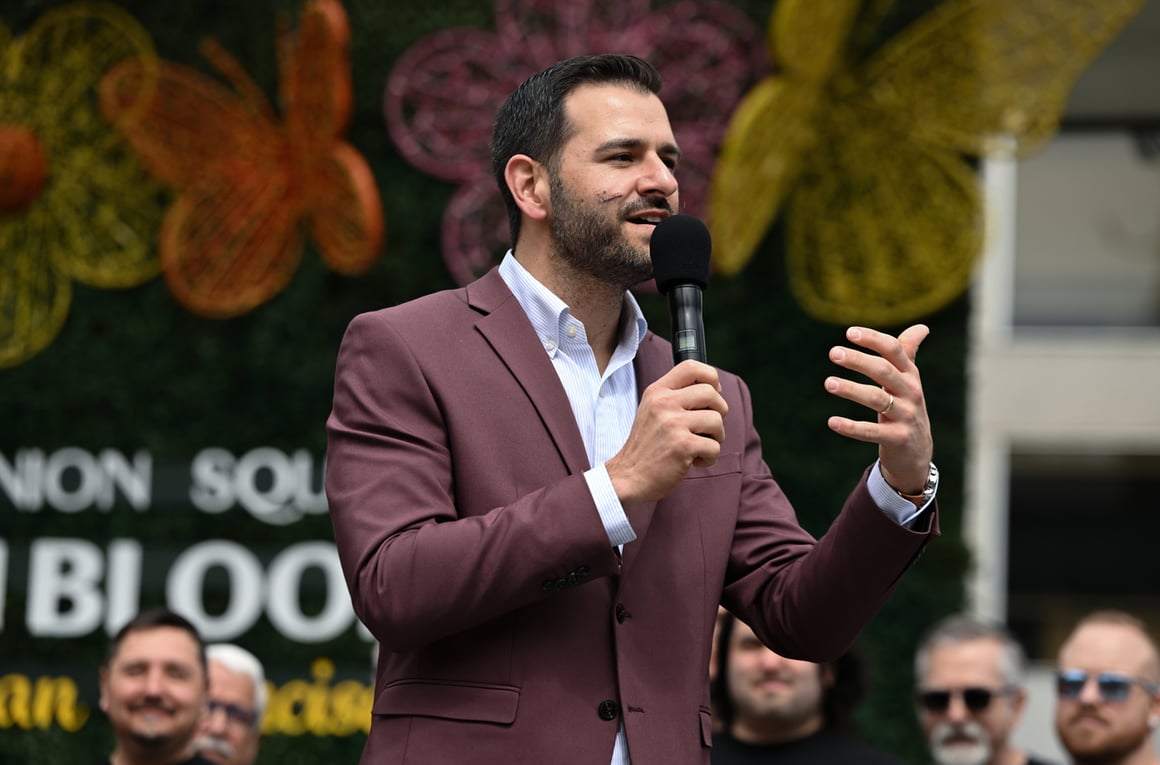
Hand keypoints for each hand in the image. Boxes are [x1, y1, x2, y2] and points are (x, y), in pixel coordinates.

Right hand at [606, 360, 727, 508]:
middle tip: (707, 427)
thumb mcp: (652, 410)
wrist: (628, 476)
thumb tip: (713, 389)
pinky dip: (709, 457)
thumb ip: (675, 396)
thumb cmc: (646, 446)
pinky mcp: (682, 446)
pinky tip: (693, 461)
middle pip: (711, 393)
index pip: (691, 367)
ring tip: (699, 446)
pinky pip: (714, 446)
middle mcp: (664, 403)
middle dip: (719, 412)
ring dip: (716, 437)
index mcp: (657, 391)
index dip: (711, 377)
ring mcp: (673, 424)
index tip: (713, 393)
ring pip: (717, 420)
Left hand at [824, 325, 932, 494]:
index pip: (894, 350)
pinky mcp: (897, 439)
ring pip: (877, 399)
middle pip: (884, 371)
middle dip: (859, 361)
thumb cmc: (907, 408)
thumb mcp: (909, 382)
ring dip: (851, 389)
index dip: (873, 340)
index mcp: (910, 376)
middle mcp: (911, 393)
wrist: (918, 452)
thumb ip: (908, 354)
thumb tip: (922, 327)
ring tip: (828, 383)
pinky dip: (851, 427)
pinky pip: (872, 432)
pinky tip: (832, 422)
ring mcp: (906, 416)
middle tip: (834, 353)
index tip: (849, 332)